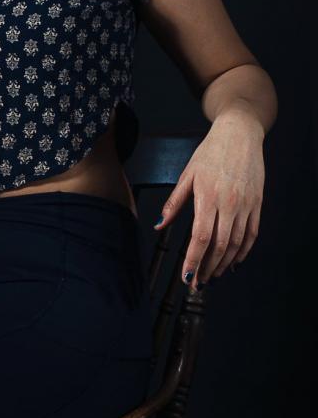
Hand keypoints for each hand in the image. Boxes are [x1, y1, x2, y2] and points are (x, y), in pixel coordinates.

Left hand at [153, 108, 264, 286]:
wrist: (240, 134)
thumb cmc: (211, 152)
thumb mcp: (187, 175)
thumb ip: (174, 203)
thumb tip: (160, 225)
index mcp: (208, 197)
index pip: (200, 238)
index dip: (194, 261)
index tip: (187, 276)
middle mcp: (229, 204)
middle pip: (219, 246)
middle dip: (207, 269)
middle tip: (197, 283)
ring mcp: (246, 205)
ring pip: (236, 244)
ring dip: (224, 264)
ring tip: (212, 276)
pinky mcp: (257, 204)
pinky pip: (251, 234)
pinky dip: (243, 251)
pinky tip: (234, 261)